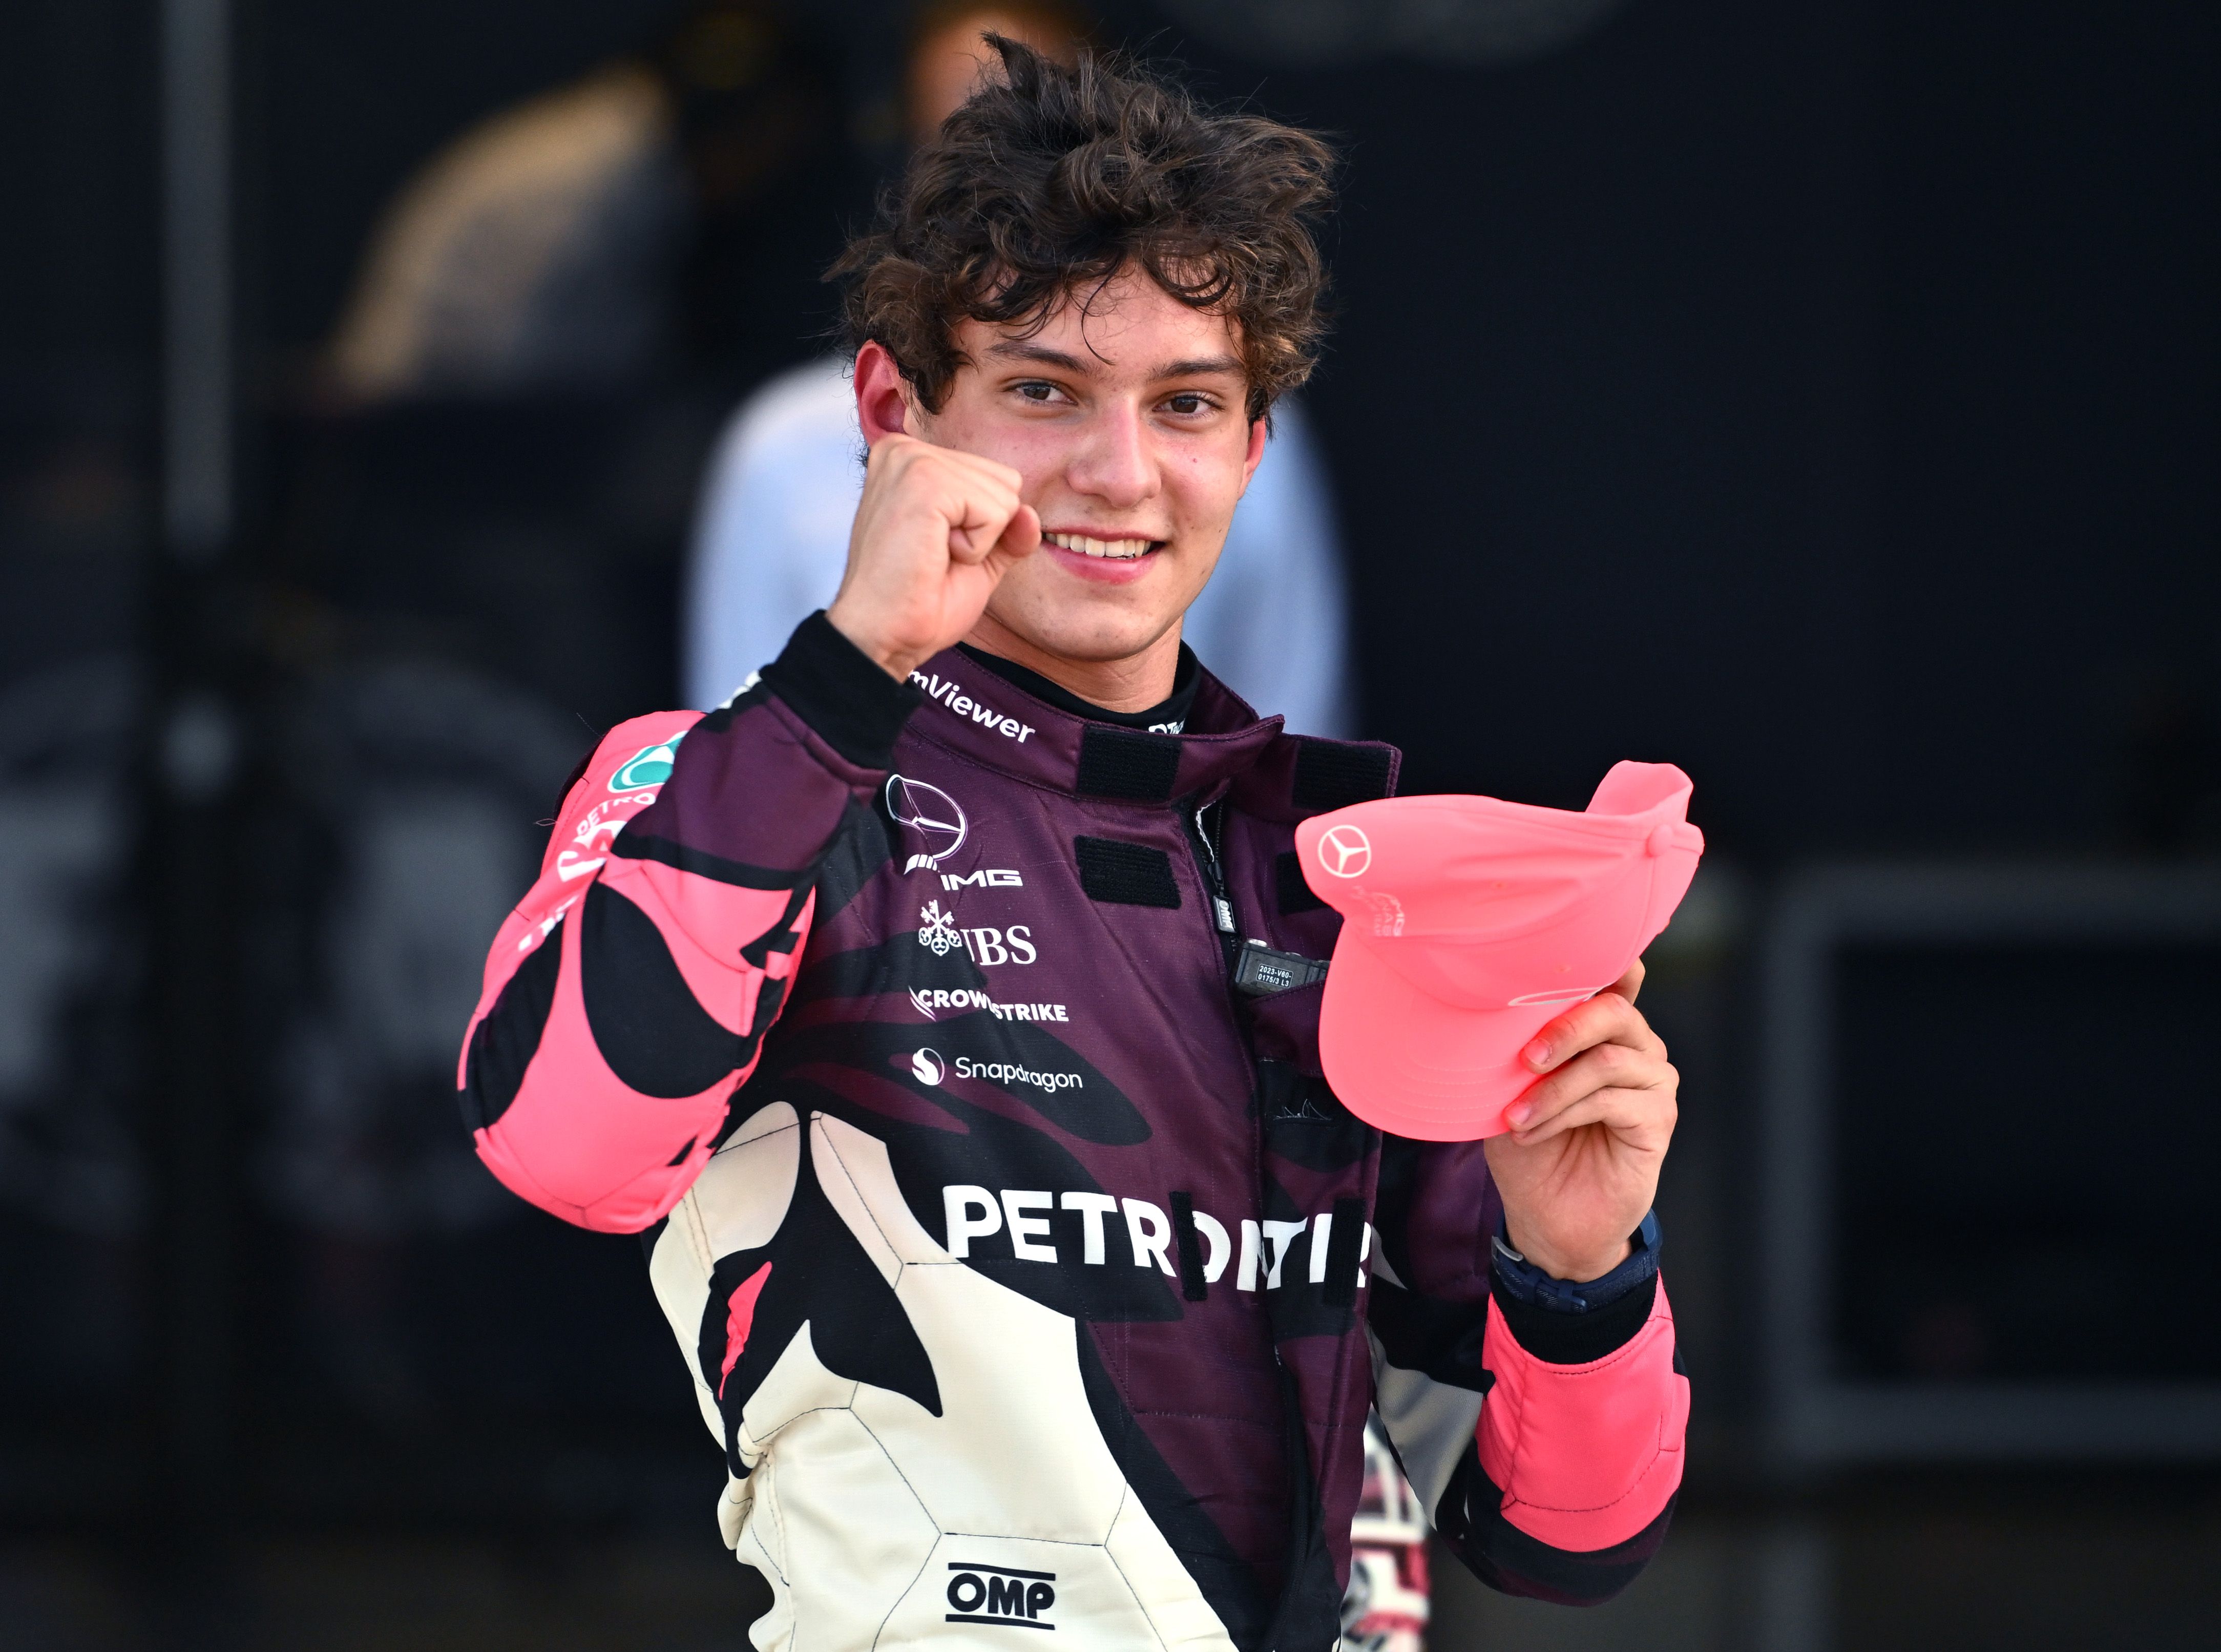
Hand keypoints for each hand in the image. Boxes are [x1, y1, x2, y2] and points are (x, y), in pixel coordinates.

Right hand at [826, 431, 1041, 679]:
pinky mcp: (925, 482)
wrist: (885, 635)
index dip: (982, 527)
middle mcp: (907, 449)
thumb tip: (1031, 514)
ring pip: (1004, 497)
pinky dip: (976, 547)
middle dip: (984, 530)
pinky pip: (994, 513)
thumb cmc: (918, 600)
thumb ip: (1007, 530)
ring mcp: (913, 461)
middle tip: (934, 554)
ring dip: (979, 541)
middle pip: (1006, 482)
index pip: (995, 477)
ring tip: (932, 554)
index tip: (936, 548)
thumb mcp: (977, 557)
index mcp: (912, 458)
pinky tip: (935, 556)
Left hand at [1483, 959, 1676, 1281]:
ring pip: (1607, 1060)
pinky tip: (1532, 1132)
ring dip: (1553, 1089)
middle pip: (1614, 1011)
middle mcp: (1635, 1046)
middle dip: (1563, 1028)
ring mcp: (1654, 1081)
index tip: (1564, 955)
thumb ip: (1515, 1047)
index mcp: (1602, 1028)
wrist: (1546, 1216)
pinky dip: (1564, 1113)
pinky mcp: (1658, 1120)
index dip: (1601, 961)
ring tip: (1515, 1116)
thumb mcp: (1508, 1088)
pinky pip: (1611, 1101)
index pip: (1612, 978)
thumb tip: (1488, 1007)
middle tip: (1524, 1058)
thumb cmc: (1528, 1143)